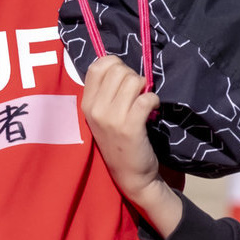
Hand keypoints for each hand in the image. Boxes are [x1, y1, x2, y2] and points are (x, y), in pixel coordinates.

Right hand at [81, 55, 182, 237]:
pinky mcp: (130, 127)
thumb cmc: (118, 141)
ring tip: (144, 102)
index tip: (124, 80)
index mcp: (86, 103)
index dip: (116, 65)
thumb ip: (105, 92)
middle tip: (136, 94)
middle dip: (133, 76)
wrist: (130, 175)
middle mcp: (95, 109)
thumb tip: (119, 65)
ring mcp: (111, 118)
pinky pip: (146, 97)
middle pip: (118, 69)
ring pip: (134, 80)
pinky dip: (154, 100)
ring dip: (144, 88)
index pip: (98, 65)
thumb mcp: (102, 116)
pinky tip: (152, 109)